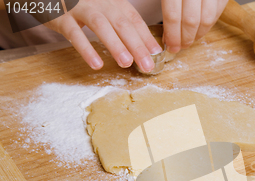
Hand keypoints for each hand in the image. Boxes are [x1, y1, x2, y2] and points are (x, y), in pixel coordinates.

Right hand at [44, 0, 162, 71]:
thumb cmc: (81, 6)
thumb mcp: (104, 10)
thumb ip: (121, 25)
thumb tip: (144, 48)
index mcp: (112, 1)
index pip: (133, 18)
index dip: (146, 36)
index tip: (157, 53)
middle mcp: (99, 2)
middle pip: (122, 23)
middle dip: (137, 46)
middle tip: (147, 65)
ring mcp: (80, 8)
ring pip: (101, 25)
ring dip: (116, 45)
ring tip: (126, 63)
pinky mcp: (62, 17)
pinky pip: (75, 33)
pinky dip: (87, 49)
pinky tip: (96, 64)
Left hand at [162, 0, 227, 52]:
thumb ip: (167, 10)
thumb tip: (168, 37)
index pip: (172, 16)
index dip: (172, 35)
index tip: (171, 46)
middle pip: (190, 21)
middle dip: (185, 38)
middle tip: (180, 46)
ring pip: (206, 20)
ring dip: (198, 34)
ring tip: (191, 38)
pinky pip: (217, 12)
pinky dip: (209, 24)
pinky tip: (201, 27)